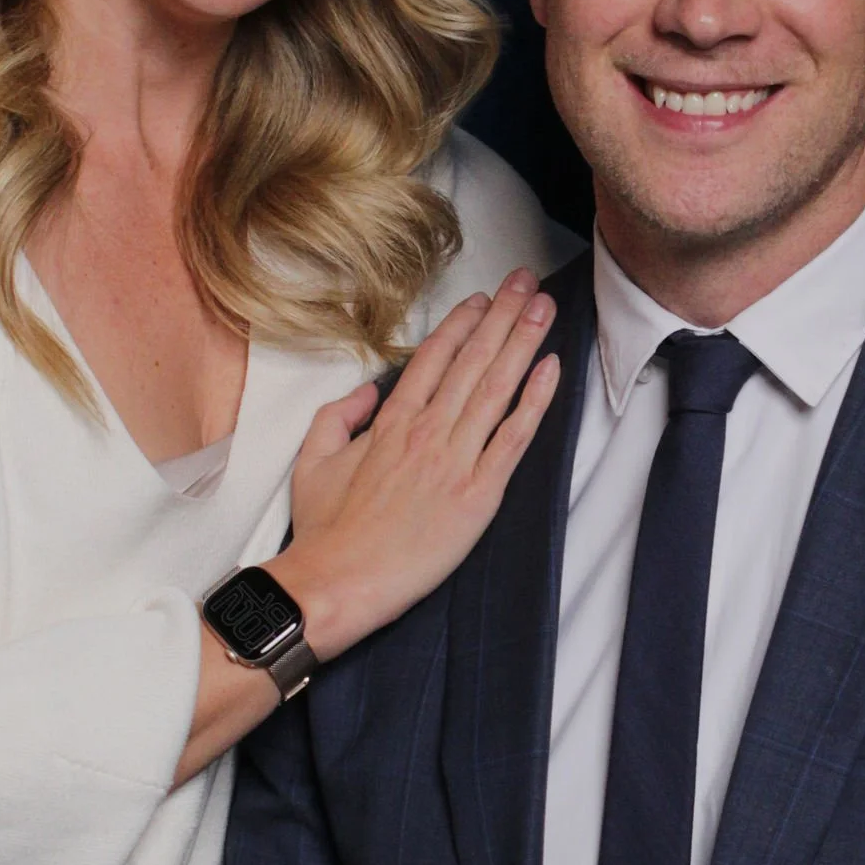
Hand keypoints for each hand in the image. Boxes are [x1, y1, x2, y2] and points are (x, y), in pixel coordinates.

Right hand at [273, 269, 559, 657]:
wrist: (339, 582)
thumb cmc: (326, 530)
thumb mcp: (314, 460)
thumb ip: (338, 416)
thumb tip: (367, 391)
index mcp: (391, 422)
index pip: (434, 358)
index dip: (462, 324)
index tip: (482, 299)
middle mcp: (427, 432)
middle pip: (472, 361)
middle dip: (502, 316)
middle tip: (525, 282)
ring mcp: (455, 461)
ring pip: (496, 388)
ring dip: (523, 343)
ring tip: (543, 307)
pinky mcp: (478, 494)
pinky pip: (513, 439)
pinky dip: (534, 402)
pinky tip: (550, 370)